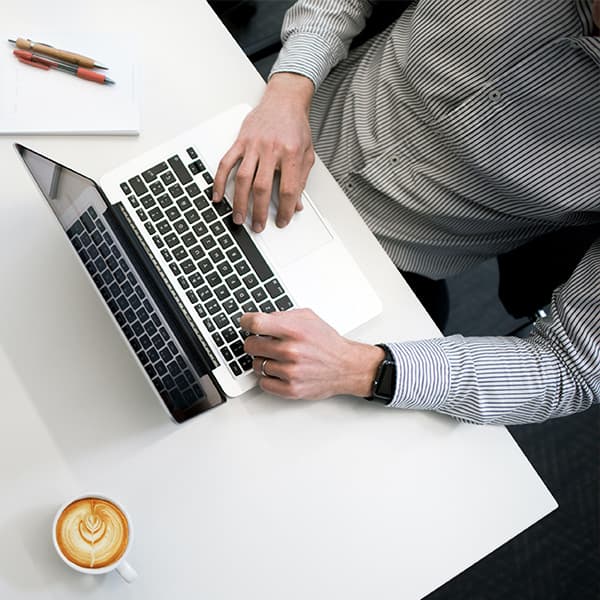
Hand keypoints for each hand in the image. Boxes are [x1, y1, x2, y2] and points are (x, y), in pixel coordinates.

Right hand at [212, 73, 315, 232]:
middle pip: (262, 187)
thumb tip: (296, 204)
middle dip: (259, 211)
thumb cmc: (296, 126)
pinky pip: (226, 163)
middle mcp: (271, 149)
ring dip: (239, 202)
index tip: (282, 220)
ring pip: (243, 179)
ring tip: (238, 218)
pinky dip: (220, 181)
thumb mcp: (306, 154)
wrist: (284, 100)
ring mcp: (253, 145)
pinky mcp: (240, 141)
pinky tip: (217, 196)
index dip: (285, 209)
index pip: (287, 189)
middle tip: (258, 226)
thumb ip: (301, 180)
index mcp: (291, 153)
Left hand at [241, 309, 384, 399]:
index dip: (246, 322)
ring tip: (278, 357)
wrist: (346, 366)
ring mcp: (290, 372)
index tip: (246, 323)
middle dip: (255, 342)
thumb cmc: (327, 342)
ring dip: (263, 361)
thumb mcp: (308, 318)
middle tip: (264, 342)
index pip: (255, 324)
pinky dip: (268, 377)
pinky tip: (279, 370)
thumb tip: (258, 319)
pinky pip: (263, 383)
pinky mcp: (290, 389)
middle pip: (250, 345)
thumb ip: (282, 316)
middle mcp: (291, 351)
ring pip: (256, 365)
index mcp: (294, 330)